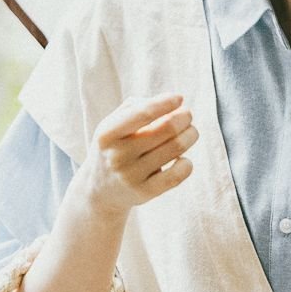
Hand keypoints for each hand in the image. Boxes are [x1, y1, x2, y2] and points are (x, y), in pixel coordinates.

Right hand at [79, 91, 198, 216]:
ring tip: (190, 133)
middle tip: (187, 116)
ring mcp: (130, 177)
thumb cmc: (114, 147)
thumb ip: (138, 107)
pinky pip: (177, 175)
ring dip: (190, 135)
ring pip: (176, 148)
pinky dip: (187, 164)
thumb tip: (173, 104)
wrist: (99, 191)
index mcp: (107, 134)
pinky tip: (182, 159)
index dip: (165, 103)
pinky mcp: (144, 193)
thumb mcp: (113, 124)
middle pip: (167, 129)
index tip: (179, 98)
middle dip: (184, 117)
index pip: (142, 113)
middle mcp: (117, 156)